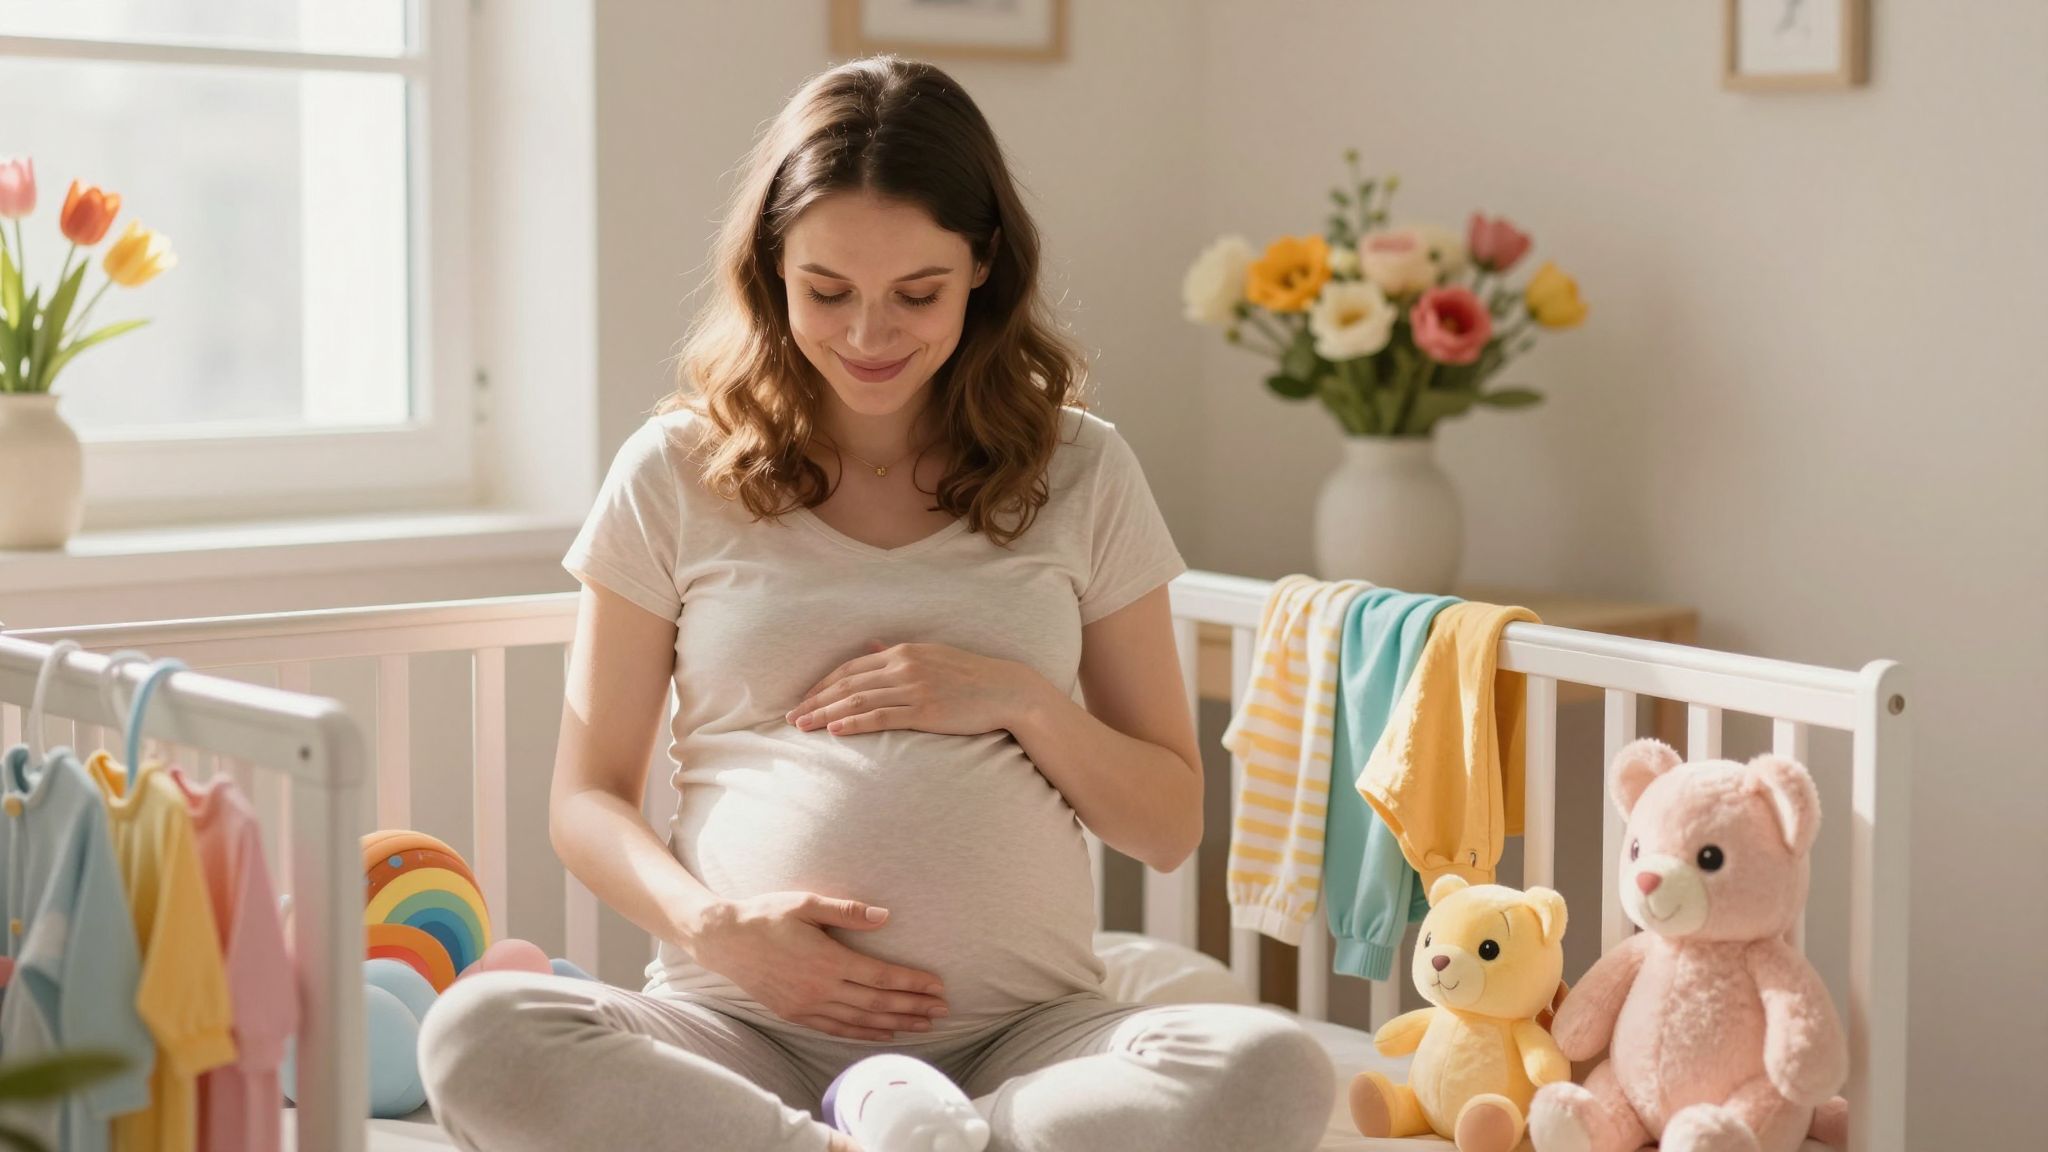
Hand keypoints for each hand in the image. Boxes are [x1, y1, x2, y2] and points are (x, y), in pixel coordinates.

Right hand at [690, 891, 951, 1040]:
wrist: (724, 941)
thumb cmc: (766, 915)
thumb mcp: (806, 903)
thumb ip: (847, 911)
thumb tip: (885, 916)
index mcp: (827, 960)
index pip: (881, 977)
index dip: (912, 983)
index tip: (937, 986)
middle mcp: (820, 988)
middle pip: (877, 1004)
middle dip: (913, 1007)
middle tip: (943, 1010)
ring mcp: (807, 1006)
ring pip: (860, 1022)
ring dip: (895, 1024)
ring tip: (923, 1025)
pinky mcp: (795, 1014)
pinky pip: (836, 1029)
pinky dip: (863, 1033)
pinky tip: (883, 1034)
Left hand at [786, 641, 1040, 737]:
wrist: (1006, 690)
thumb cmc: (969, 676)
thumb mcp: (931, 656)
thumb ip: (898, 652)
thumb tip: (871, 644)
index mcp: (903, 652)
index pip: (851, 667)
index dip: (822, 684)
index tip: (803, 699)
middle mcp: (904, 666)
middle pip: (847, 683)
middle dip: (815, 700)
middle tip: (791, 717)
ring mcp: (914, 688)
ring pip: (858, 700)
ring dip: (825, 714)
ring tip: (803, 727)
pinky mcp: (925, 710)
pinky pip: (882, 717)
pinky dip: (855, 722)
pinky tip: (835, 730)